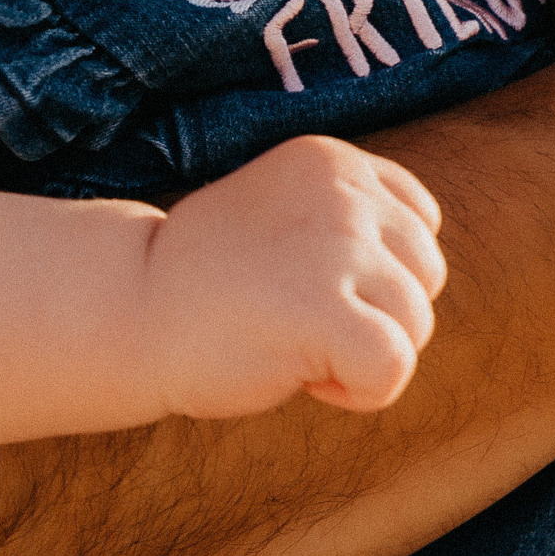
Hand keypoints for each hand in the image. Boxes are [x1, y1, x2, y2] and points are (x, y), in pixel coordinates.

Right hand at [141, 135, 448, 417]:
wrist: (129, 310)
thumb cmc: (213, 278)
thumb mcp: (292, 216)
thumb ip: (354, 223)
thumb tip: (426, 270)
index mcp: (338, 162)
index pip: (420, 226)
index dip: (376, 275)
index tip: (307, 282)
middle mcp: (346, 193)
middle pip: (425, 278)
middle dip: (374, 316)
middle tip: (294, 316)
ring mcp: (337, 246)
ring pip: (415, 327)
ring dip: (361, 355)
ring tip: (291, 340)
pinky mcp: (325, 308)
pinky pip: (394, 367)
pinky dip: (360, 392)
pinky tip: (304, 377)